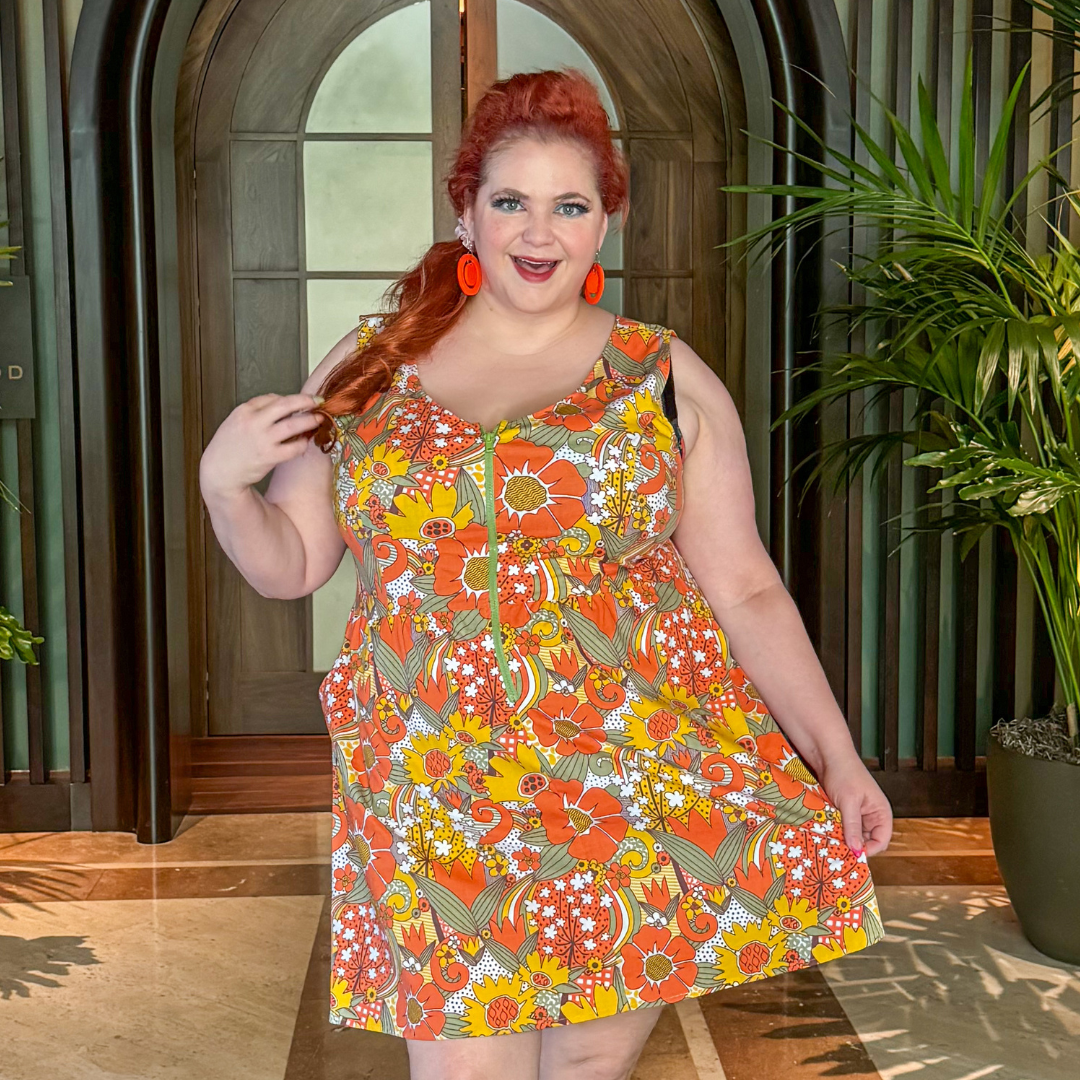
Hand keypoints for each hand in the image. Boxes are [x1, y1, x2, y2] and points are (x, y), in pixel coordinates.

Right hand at [199, 392, 323, 501]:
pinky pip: (293, 447)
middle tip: (318, 401)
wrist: (218, 472)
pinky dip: (302, 444)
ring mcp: (262, 439)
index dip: (289, 399)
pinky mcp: (269, 456)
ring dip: (309, 421)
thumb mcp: (235, 422)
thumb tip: (279, 403)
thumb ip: (255, 412)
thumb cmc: (227, 448)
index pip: (272, 398)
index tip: (301, 401)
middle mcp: (253, 422)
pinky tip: (305, 442)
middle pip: (285, 405)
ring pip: (293, 425)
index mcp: (244, 411)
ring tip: (319, 419)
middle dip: (305, 401)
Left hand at [817, 751, 892, 856]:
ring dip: (843, 838)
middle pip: (867, 840)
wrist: (829, 755)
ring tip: (831, 841)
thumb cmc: (844, 773)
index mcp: (881, 813)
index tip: (851, 854)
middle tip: (838, 851)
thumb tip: (857, 850)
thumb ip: (853, 826)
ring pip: (853, 835)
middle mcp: (872, 816)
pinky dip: (836, 831)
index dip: (868, 849)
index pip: (881, 840)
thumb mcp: (849, 802)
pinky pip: (843, 827)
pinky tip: (827, 832)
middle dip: (854, 845)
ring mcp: (858, 814)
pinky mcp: (845, 812)